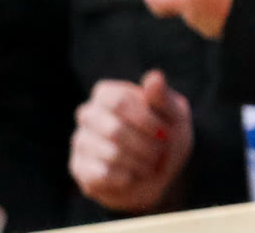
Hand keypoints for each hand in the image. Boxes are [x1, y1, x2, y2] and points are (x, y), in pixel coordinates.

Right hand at [69, 70, 191, 213]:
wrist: (159, 175)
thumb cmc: (166, 137)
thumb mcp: (174, 115)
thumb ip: (163, 98)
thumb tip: (154, 77)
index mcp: (108, 93)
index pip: (119, 102)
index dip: (144, 119)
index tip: (164, 132)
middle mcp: (88, 114)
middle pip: (114, 130)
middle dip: (145, 145)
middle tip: (160, 152)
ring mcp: (80, 141)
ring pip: (109, 154)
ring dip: (139, 162)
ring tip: (150, 165)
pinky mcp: (79, 168)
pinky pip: (101, 175)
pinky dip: (125, 177)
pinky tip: (132, 175)